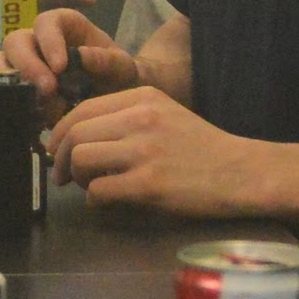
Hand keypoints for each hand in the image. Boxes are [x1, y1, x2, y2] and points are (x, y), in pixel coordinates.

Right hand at [0, 7, 137, 105]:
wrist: (116, 102)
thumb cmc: (120, 77)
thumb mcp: (124, 68)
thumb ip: (108, 61)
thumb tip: (82, 56)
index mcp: (62, 26)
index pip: (45, 22)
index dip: (48, 41)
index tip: (61, 67)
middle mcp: (37, 42)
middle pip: (14, 41)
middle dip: (26, 64)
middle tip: (48, 90)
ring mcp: (23, 66)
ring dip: (10, 82)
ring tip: (38, 105)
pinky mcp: (17, 90)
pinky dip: (11, 104)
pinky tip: (34, 118)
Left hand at [47, 87, 261, 215]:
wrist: (242, 172)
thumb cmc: (203, 147)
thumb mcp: (165, 114)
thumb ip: (126, 117)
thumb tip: (80, 136)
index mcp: (142, 97)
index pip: (81, 109)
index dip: (60, 132)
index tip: (56, 149)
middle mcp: (140, 118)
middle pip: (75, 133)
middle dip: (60, 157)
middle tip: (62, 175)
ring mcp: (144, 151)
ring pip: (81, 159)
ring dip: (76, 177)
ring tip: (88, 186)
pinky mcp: (149, 184)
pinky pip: (99, 190)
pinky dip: (94, 199)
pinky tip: (104, 202)